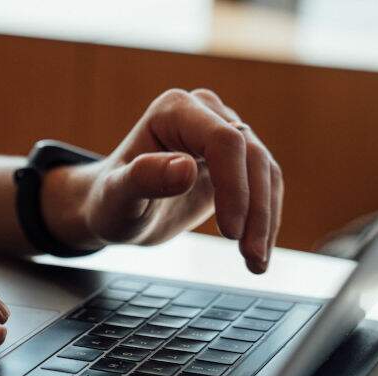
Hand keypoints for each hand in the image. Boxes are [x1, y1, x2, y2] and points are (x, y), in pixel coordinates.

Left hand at [44, 88, 283, 272]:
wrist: (117, 211)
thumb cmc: (110, 201)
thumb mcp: (117, 196)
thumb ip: (144, 178)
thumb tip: (186, 169)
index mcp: (174, 111)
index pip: (223, 140)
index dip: (234, 186)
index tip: (229, 233)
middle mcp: (204, 113)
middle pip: (251, 155)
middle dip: (256, 209)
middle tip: (251, 257)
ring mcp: (224, 133)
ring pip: (265, 171)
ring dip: (266, 220)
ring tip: (256, 263)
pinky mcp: (237, 160)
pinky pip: (265, 185)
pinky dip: (266, 220)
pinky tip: (258, 252)